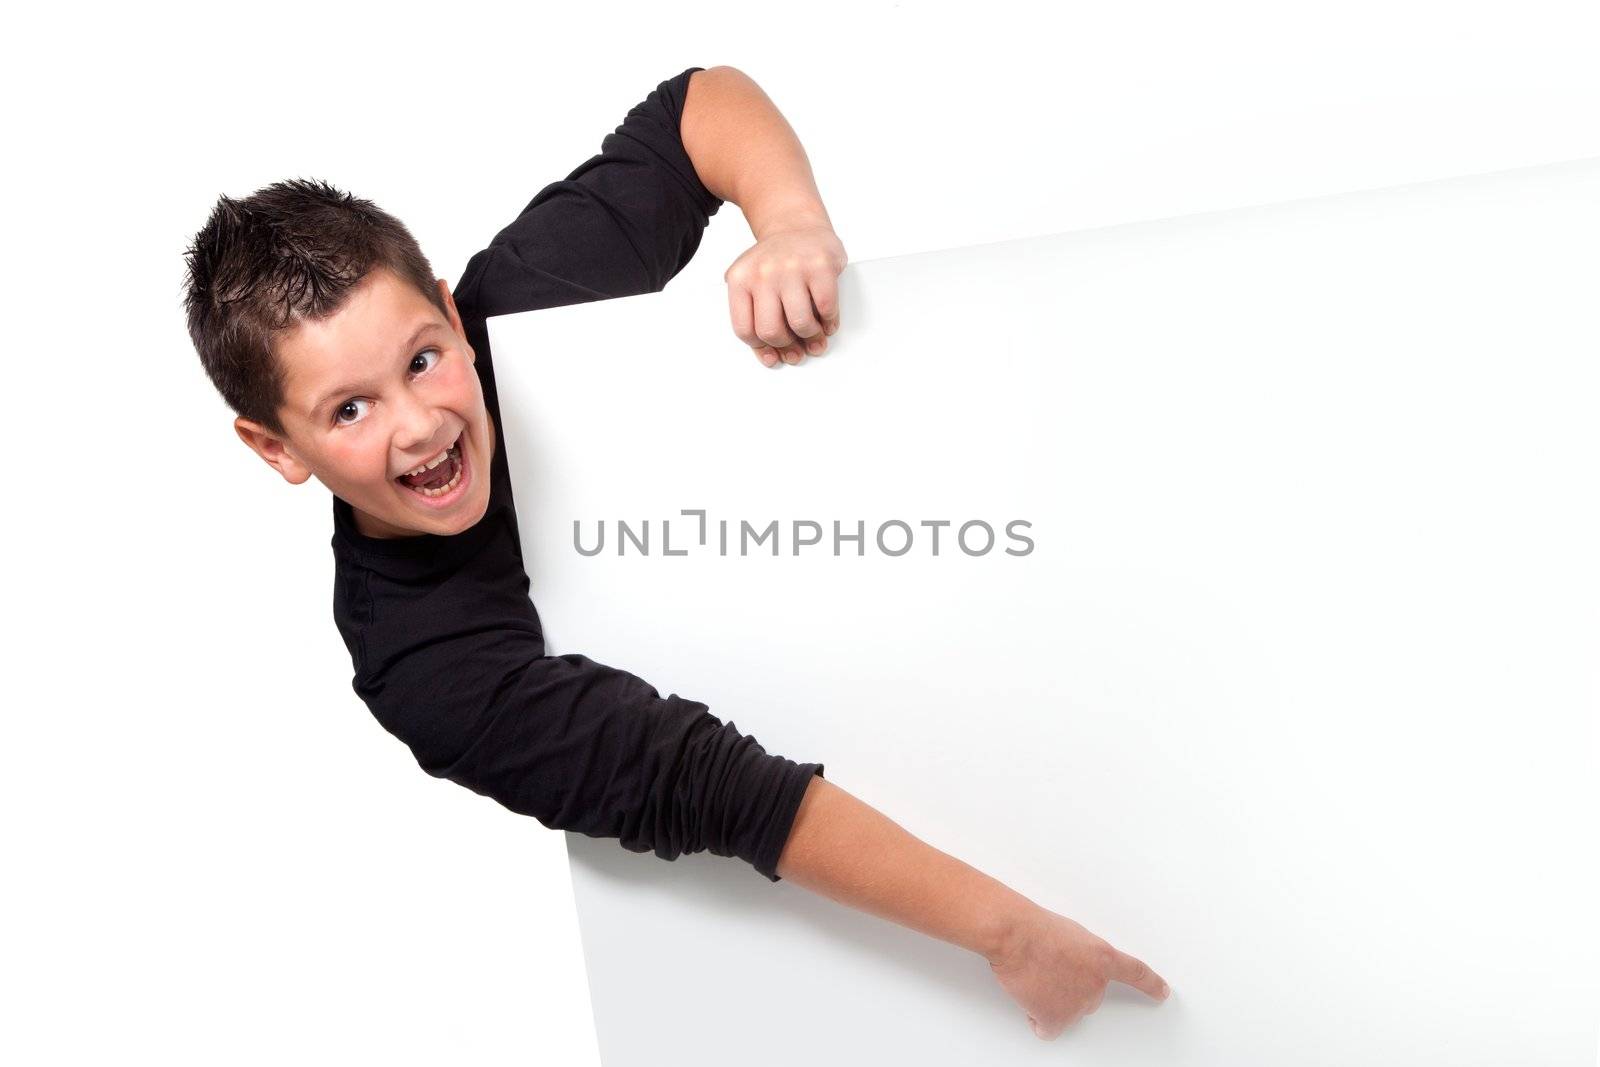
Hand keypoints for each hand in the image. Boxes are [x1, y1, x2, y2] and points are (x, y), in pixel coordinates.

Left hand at [724, 224, 846, 366]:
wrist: (796, 224)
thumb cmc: (775, 262)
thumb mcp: (752, 284)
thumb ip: (756, 318)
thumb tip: (772, 357)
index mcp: (740, 279)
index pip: (745, 330)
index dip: (763, 348)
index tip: (775, 352)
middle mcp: (763, 272)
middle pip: (772, 331)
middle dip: (788, 346)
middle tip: (799, 347)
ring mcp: (792, 267)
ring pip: (801, 323)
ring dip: (811, 336)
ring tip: (815, 334)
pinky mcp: (820, 265)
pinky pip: (826, 308)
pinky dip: (829, 321)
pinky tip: (827, 320)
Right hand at [987, 903, 1170, 1039]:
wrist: (1017, 937)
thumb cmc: (1036, 927)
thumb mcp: (1071, 933)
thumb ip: (1083, 954)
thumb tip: (1073, 965)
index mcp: (1103, 958)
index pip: (1135, 973)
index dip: (1150, 984)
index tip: (1162, 992)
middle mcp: (1096, 985)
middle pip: (1088, 998)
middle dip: (1069, 989)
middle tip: (1048, 970)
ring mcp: (1079, 1004)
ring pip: (1066, 1012)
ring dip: (1049, 1001)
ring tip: (1035, 976)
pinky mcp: (1057, 1019)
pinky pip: (1048, 1028)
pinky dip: (1037, 1018)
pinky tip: (1029, 997)